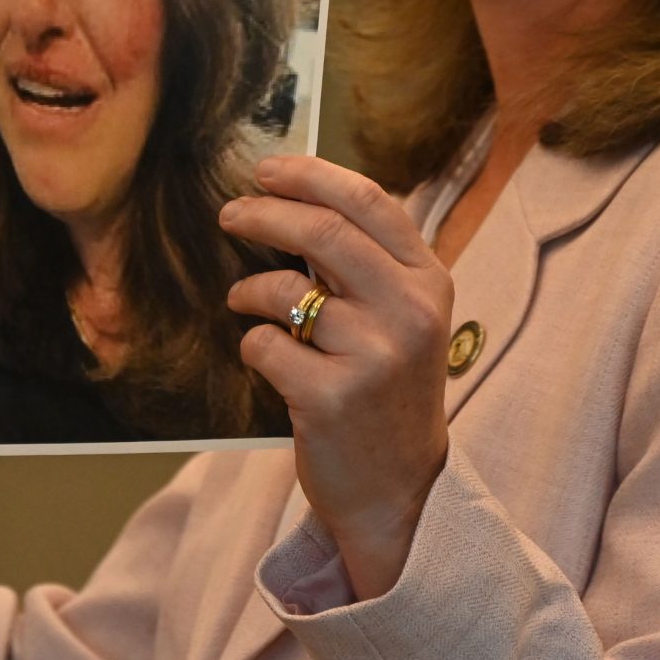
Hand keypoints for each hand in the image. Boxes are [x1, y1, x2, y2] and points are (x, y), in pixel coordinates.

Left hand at [223, 155, 451, 600]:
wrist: (399, 491)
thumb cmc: (387, 392)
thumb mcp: (401, 319)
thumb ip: (365, 264)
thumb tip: (292, 199)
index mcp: (429, 282)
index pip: (368, 201)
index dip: (309, 175)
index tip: (265, 169)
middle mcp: (409, 312)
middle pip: (322, 232)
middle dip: (263, 214)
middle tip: (230, 214)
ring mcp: (374, 356)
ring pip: (283, 290)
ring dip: (248, 290)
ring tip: (243, 300)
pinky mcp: (332, 398)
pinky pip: (265, 345)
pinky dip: (253, 345)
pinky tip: (268, 359)